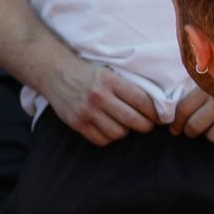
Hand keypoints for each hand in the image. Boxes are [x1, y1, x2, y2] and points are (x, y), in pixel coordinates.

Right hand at [45, 59, 159, 146]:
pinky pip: (102, 140)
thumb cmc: (87, 73)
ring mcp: (87, 111)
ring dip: (124, 131)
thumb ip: (127, 88)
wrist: (55, 72)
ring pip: (119, 133)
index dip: (155, 112)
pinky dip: (108, 137)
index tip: (158, 116)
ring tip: (123, 124)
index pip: (143, 101)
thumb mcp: (108, 73)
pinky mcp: (78, 123)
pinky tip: (107, 127)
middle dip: (145, 125)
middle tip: (146, 124)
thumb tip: (155, 108)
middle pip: (134, 120)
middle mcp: (99, 96)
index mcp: (110, 81)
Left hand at [171, 87, 213, 144]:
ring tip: (213, 128)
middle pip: (195, 126)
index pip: (184, 110)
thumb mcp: (212, 79)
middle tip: (190, 132)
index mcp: (206, 88)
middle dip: (190, 132)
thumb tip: (176, 111)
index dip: (176, 123)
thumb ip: (197, 90)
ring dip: (211, 135)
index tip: (174, 130)